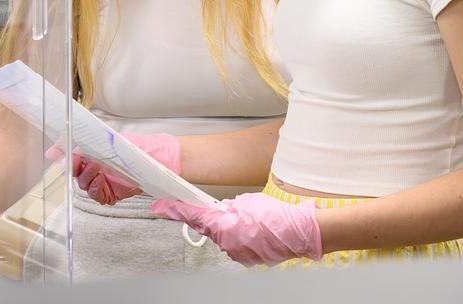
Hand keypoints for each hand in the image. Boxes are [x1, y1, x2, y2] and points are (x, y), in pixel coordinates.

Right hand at [46, 132, 180, 205]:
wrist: (159, 160)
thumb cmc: (136, 146)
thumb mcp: (108, 140)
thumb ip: (83, 143)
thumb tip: (59, 145)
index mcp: (93, 151)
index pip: (70, 154)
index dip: (61, 154)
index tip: (53, 153)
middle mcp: (95, 166)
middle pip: (74, 171)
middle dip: (73, 167)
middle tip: (77, 161)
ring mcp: (103, 180)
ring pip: (84, 185)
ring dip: (86, 177)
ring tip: (96, 169)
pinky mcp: (111, 193)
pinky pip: (97, 196)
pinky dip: (96, 189)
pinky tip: (102, 180)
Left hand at [152, 193, 321, 265]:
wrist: (302, 233)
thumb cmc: (278, 216)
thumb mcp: (246, 203)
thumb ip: (227, 207)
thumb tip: (219, 210)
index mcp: (224, 227)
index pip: (194, 216)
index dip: (176, 210)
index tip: (161, 206)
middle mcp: (228, 244)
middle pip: (210, 228)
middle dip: (214, 218)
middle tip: (231, 210)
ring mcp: (238, 254)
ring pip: (224, 237)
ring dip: (231, 228)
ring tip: (251, 220)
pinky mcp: (248, 259)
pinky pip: (237, 245)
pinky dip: (242, 237)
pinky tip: (255, 230)